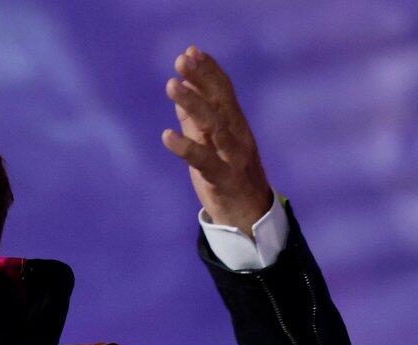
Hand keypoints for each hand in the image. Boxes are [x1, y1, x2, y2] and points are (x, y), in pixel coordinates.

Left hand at [161, 46, 272, 234]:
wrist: (250, 220)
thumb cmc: (228, 179)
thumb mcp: (210, 146)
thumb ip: (196, 121)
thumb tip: (181, 93)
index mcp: (236, 126)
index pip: (224, 92)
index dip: (209, 71)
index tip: (191, 51)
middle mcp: (239, 137)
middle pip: (221, 102)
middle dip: (202, 79)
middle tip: (182, 60)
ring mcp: (234, 158)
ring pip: (215, 126)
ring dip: (193, 104)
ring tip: (171, 86)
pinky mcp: (225, 181)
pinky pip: (205, 161)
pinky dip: (187, 147)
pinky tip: (167, 135)